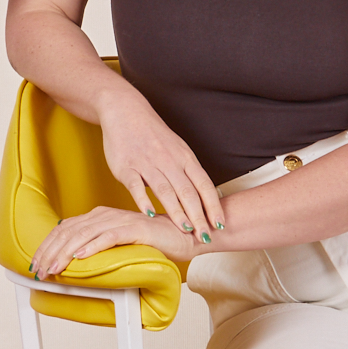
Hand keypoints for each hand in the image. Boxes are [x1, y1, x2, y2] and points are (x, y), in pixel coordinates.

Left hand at [30, 206, 197, 278]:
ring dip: (65, 253)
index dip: (47, 246)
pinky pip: (109, 237)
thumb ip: (99, 244)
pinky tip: (80, 257)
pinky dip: (92, 247)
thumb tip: (74, 259)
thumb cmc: (153, 242)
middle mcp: (105, 215)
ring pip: (84, 235)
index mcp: (99, 216)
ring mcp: (120, 220)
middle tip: (39, 271)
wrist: (184, 235)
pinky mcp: (135, 229)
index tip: (36, 264)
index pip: (64, 228)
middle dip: (50, 252)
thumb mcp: (119, 243)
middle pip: (69, 231)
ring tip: (54, 269)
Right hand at [97, 94, 225, 236]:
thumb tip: (205, 199)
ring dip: (177, 212)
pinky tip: (150, 214)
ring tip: (186, 230)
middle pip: (188, 192)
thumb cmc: (154, 136)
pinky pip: (136, 185)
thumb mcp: (178, 150)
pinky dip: (143, 200)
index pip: (204, 185)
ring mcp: (148, 163)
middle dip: (199, 216)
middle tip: (206, 236)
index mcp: (185, 158)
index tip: (221, 224)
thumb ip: (189, 173)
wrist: (126, 112)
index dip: (213, 205)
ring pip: (166, 190)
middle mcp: (169, 161)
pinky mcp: (126, 167)